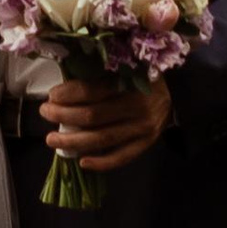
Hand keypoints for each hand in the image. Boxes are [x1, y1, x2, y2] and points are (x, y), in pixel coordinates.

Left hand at [43, 71, 170, 171]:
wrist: (180, 93)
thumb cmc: (147, 76)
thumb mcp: (129, 65)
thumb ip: (104, 71)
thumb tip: (66, 82)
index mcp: (132, 82)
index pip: (94, 90)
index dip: (69, 94)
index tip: (52, 95)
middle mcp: (138, 107)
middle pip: (93, 116)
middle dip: (63, 115)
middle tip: (45, 112)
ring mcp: (143, 128)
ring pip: (102, 139)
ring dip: (73, 141)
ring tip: (52, 139)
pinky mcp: (147, 143)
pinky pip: (122, 157)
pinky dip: (102, 162)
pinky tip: (82, 161)